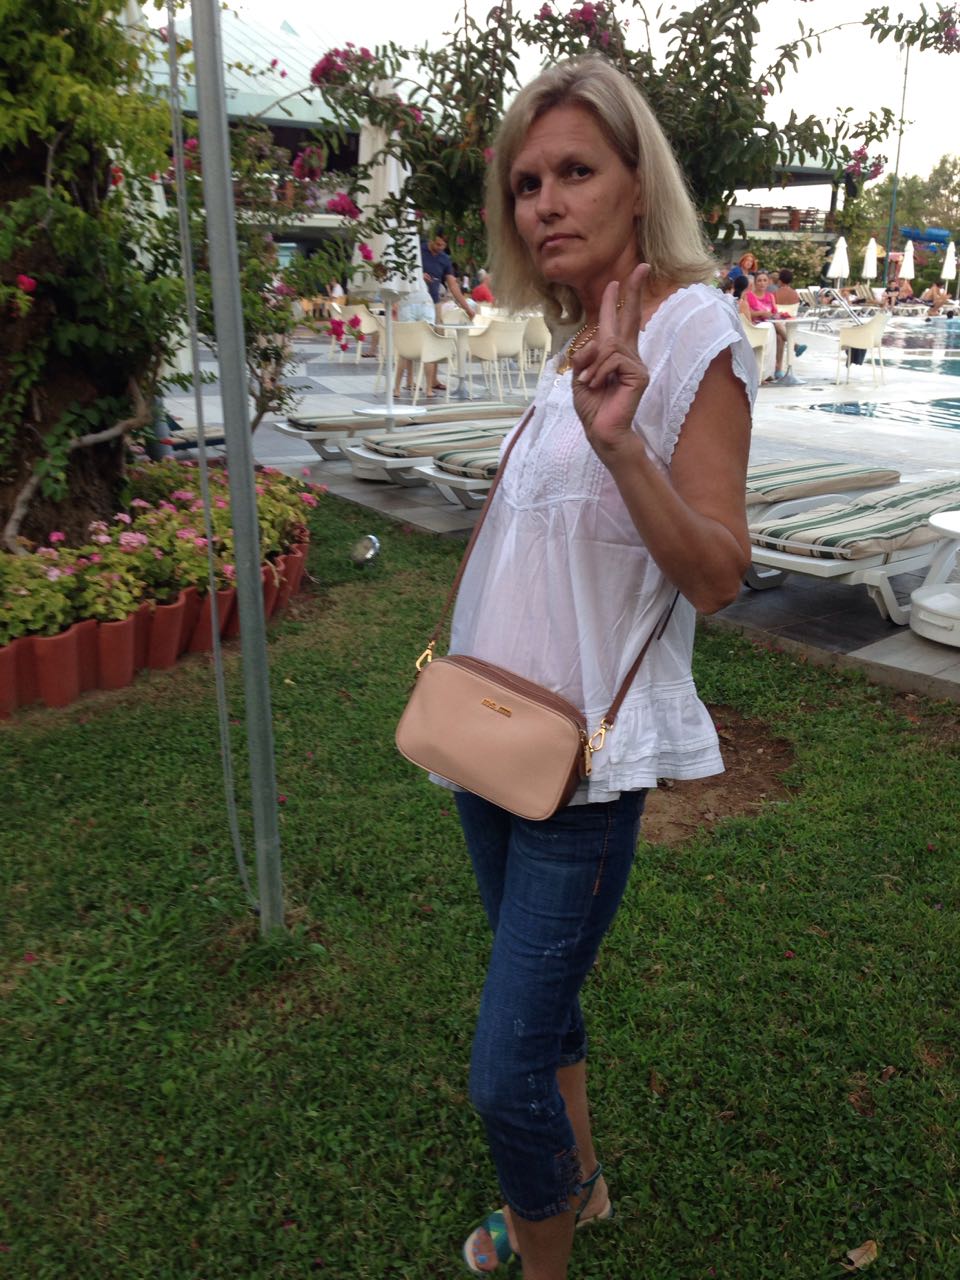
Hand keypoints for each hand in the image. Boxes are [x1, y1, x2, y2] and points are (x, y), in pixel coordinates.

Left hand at [569, 263, 650, 461]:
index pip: (619, 322)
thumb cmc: (591, 406)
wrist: (600, 430)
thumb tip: (596, 342)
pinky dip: (599, 372)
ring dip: (593, 363)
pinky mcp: (639, 374)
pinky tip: (597, 385)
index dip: (618, 300)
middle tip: (641, 267)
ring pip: (609, 345)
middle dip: (633, 291)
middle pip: (632, 317)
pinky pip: (613, 359)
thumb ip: (585, 355)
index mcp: (615, 354)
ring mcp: (636, 364)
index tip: (619, 280)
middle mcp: (629, 355)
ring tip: (589, 382)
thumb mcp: (579, 375)